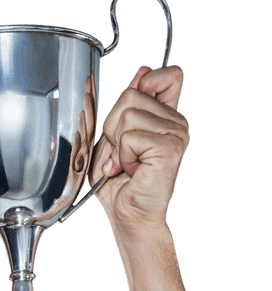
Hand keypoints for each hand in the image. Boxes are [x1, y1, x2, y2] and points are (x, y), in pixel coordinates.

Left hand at [88, 65, 188, 238]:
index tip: (129, 113)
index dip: (145, 82)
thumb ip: (125, 106)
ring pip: (128, 113)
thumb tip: (141, 73)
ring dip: (117, 143)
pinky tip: (132, 170)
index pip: (169, 74)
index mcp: (166, 116)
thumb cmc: (119, 185)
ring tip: (126, 164)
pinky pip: (130, 136)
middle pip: (132, 93)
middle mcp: (176, 122)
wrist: (129, 217)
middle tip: (120, 152)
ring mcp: (177, 133)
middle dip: (113, 124)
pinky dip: (122, 156)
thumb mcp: (113, 138)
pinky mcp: (170, 147)